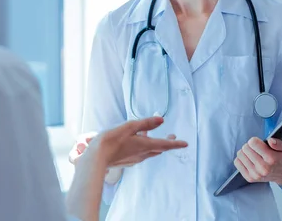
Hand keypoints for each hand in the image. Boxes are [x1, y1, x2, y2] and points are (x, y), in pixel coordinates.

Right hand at [69, 117, 186, 168]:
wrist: (96, 158)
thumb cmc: (111, 140)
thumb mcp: (129, 127)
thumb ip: (145, 123)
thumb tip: (161, 120)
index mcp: (144, 146)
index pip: (165, 145)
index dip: (176, 144)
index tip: (185, 143)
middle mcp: (142, 154)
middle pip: (158, 149)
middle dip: (166, 143)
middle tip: (172, 137)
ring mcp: (134, 159)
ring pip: (149, 152)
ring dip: (153, 144)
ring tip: (151, 135)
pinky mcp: (126, 161)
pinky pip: (139, 154)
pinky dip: (142, 147)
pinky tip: (135, 142)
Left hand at [234, 137, 281, 184]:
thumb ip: (279, 143)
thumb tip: (270, 141)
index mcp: (272, 159)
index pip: (252, 142)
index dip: (255, 140)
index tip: (259, 143)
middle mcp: (263, 168)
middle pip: (245, 147)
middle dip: (250, 146)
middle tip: (257, 150)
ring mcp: (255, 174)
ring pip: (240, 154)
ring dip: (245, 152)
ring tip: (253, 155)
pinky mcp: (249, 178)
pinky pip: (237, 162)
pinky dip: (241, 159)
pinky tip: (249, 160)